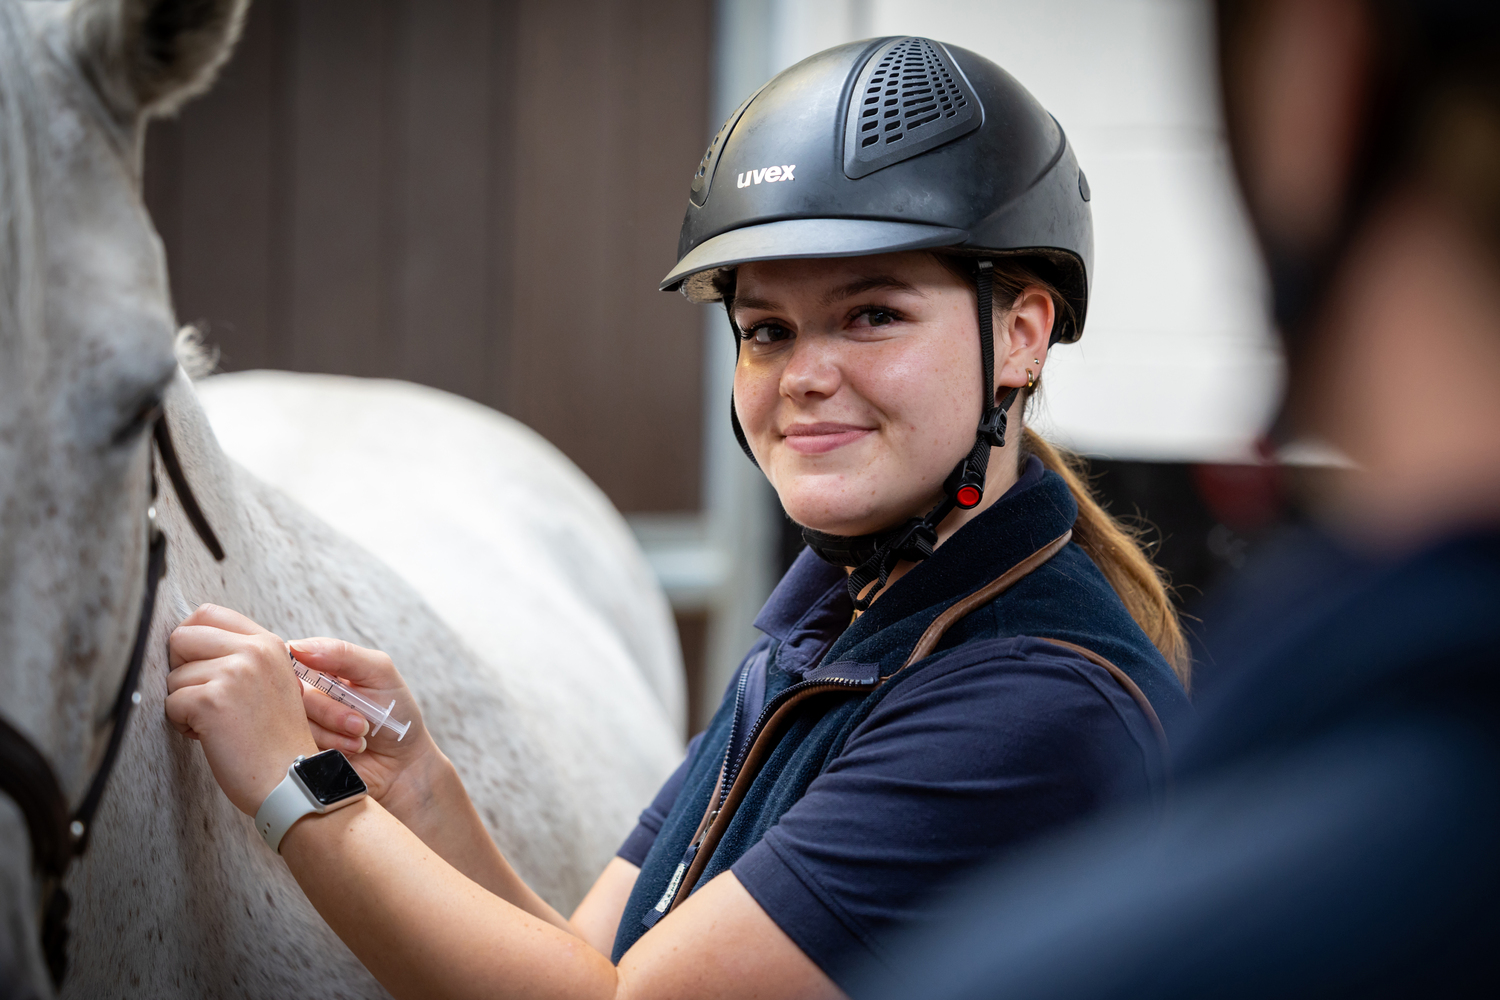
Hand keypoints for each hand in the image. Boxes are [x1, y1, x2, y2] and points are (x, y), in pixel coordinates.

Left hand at [167, 604, 318, 814]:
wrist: (291, 778)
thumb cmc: (276, 740)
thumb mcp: (270, 681)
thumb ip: (240, 656)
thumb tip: (187, 641)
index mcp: (267, 643)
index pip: (209, 613)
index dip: (193, 640)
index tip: (199, 666)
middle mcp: (253, 651)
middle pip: (182, 636)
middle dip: (181, 669)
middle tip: (203, 696)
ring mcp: (234, 673)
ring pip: (173, 675)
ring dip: (184, 703)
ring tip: (215, 723)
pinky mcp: (213, 699)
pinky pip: (171, 704)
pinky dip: (182, 725)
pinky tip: (210, 736)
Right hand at [288, 637, 443, 812]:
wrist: (403, 763)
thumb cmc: (395, 712)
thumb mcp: (379, 672)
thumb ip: (342, 654)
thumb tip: (298, 647)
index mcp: (318, 668)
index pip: (287, 658)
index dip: (297, 671)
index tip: (322, 685)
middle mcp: (304, 695)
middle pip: (291, 695)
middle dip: (331, 711)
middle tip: (361, 722)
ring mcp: (300, 725)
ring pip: (294, 724)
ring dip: (334, 733)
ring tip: (361, 737)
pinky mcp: (299, 751)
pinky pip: (297, 748)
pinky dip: (331, 749)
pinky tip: (352, 751)